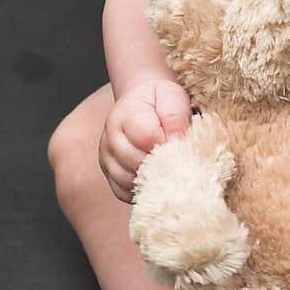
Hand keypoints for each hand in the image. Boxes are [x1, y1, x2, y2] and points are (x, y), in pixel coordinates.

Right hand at [99, 80, 191, 201]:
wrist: (142, 103)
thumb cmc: (159, 100)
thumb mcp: (172, 97)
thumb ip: (176, 117)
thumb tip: (178, 140)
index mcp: (125, 115)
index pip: (146, 137)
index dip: (168, 144)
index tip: (182, 142)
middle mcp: (110, 138)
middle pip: (135, 162)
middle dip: (162, 164)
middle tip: (181, 162)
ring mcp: (106, 158)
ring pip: (127, 180)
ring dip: (152, 180)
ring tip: (170, 172)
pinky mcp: (110, 174)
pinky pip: (123, 192)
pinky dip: (141, 191)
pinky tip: (156, 182)